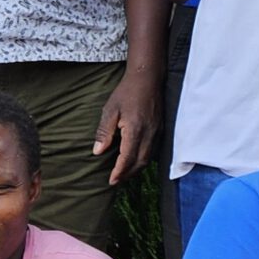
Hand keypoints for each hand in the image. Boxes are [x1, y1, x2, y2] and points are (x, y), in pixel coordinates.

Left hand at [95, 63, 160, 184]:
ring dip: (136, 169)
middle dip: (128, 174)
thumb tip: (97, 151)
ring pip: (148, 158)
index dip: (119, 171)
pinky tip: (135, 159)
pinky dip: (143, 160)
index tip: (111, 180)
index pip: (128, 158)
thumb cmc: (127, 92)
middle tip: (116, 180)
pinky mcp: (160, 129)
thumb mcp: (110, 110)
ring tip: (124, 174)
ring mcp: (157, 132)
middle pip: (140, 162)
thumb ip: (104, 132)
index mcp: (135, 129)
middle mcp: (149, 133)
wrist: (148, 78)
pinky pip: (153, 150)